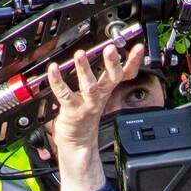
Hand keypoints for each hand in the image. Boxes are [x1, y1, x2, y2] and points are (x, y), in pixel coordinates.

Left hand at [48, 42, 144, 190]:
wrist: (77, 143)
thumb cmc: (85, 114)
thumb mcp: (100, 93)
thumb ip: (105, 74)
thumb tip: (110, 52)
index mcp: (106, 90)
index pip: (124, 75)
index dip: (132, 62)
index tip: (137, 48)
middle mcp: (99, 97)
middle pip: (111, 79)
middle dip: (112, 64)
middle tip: (111, 49)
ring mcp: (86, 105)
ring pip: (89, 87)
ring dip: (84, 70)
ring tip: (80, 55)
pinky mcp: (72, 111)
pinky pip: (64, 94)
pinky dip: (57, 81)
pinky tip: (53, 69)